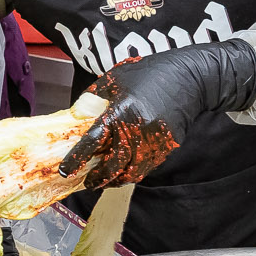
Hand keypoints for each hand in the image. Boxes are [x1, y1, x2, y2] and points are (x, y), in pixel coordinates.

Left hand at [58, 38, 255, 187]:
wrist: (190, 77)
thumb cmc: (150, 73)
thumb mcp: (114, 79)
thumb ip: (93, 99)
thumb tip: (76, 116)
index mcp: (120, 112)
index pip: (93, 142)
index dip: (77, 159)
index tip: (66, 171)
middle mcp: (137, 130)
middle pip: (112, 165)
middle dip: (97, 178)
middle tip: (87, 182)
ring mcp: (154, 141)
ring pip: (131, 172)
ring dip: (115, 180)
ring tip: (103, 182)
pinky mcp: (166, 146)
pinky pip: (146, 167)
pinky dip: (132, 173)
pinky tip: (122, 172)